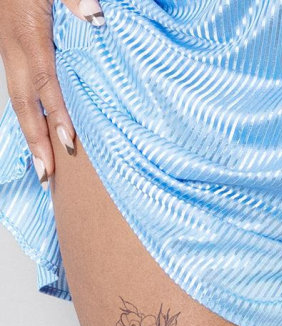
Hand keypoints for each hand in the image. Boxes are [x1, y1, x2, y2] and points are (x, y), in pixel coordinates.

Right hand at [0, 0, 103, 189]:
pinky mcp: (13, 52)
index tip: (69, 142)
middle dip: (35, 142)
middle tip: (47, 176)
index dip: (56, 113)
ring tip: (43, 168)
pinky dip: (29, 119)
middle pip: (23, 104)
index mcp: (28, 34)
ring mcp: (10, 52)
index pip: (44, 81)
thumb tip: (95, 17)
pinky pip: (19, 92)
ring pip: (18, 102)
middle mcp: (14, 49)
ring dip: (30, 136)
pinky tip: (39, 136)